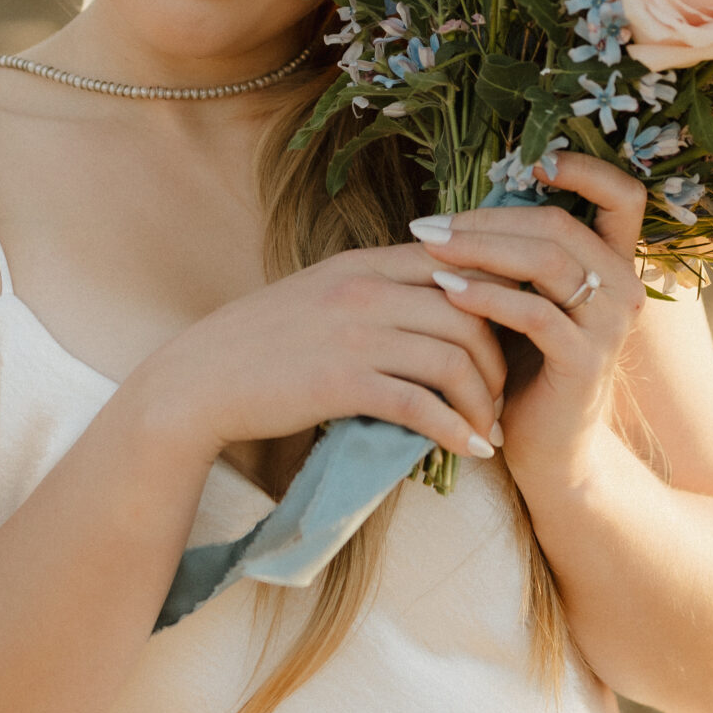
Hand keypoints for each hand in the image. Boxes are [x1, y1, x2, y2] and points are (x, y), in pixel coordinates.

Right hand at [158, 245, 509, 466]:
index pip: (462, 262)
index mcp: (365, 261)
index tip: (514, 338)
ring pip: (456, 359)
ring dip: (485, 402)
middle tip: (505, 397)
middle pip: (472, 313)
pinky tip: (469, 450)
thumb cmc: (262, 343)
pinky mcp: (341, 383)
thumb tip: (438, 304)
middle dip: (501, 361)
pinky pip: (422, 405)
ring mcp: (354, 334)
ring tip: (490, 430)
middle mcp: (366, 289)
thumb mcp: (322, 293)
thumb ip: (377, 288)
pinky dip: (456, 431)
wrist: (198, 380)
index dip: (501, 299)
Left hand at [405, 152, 649, 497]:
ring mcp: (609, 325)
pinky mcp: (584, 360)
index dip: (585, 170)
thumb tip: (460, 205)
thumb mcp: (526, 298)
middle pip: (559, 225)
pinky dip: (486, 296)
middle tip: (428, 224)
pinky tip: (446, 290)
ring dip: (480, 248)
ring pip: (547, 260)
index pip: (624, 196)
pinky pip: (534, 312)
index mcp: (615, 264)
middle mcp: (624, 288)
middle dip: (486, 218)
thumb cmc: (526, 364)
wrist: (547, 447)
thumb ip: (515, 254)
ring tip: (428, 247)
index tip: (531, 163)